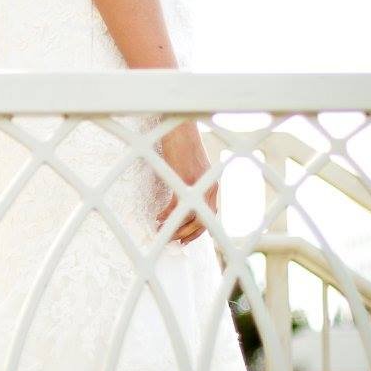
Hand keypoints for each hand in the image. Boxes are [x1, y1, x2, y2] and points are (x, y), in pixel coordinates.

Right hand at [154, 121, 219, 246]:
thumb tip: (183, 194)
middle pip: (204, 221)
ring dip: (177, 229)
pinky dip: (166, 216)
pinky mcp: (185, 181)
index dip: (199, 230)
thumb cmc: (182, 144)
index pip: (211, 214)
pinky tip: (157, 218)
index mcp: (212, 184)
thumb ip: (193, 181)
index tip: (186, 239)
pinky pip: (176, 207)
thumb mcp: (192, 166)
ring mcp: (198, 185)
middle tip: (174, 241)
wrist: (179, 128)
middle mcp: (209, 187)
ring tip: (164, 234)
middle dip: (189, 235)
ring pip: (191, 218)